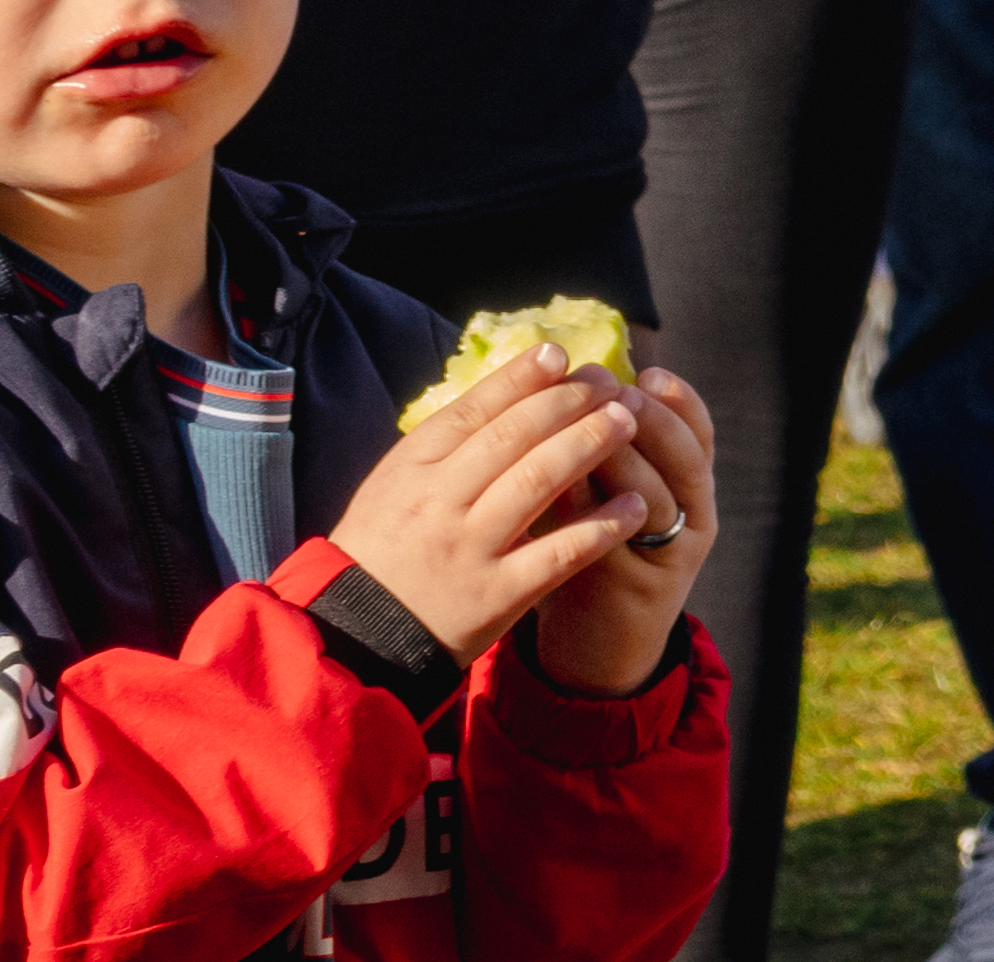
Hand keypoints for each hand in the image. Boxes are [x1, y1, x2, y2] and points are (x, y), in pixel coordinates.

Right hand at [327, 347, 656, 662]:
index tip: (559, 354)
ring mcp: (470, 549)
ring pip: (540, 479)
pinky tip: (636, 505)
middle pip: (515, 435)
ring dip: (591, 444)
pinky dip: (602, 525)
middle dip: (569, 401)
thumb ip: (442, 447)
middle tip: (609, 383)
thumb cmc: (381, 554)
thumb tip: (504, 390)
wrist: (357, 640)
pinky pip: (560, 552)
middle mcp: (439, 502)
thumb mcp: (392, 488)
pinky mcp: (497, 596)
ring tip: (627, 422)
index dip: (521, 378)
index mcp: (410, 470)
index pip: (473, 409)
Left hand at [528, 362, 717, 697]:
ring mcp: (668, 559)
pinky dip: (586, 511)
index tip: (647, 371)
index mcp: (694, 492)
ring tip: (590, 430)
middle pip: (687, 461)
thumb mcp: (613, 500)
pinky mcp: (634, 592)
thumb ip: (605, 452)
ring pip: (656, 499)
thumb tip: (575, 382)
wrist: (599, 644)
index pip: (701, 435)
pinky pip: (611, 543)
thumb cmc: (596, 555)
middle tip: (616, 391)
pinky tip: (559, 487)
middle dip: (652, 421)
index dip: (680, 401)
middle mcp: (693, 521)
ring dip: (626, 460)